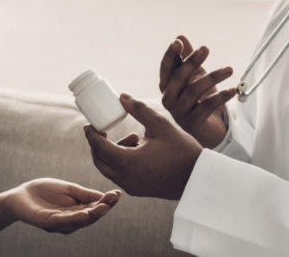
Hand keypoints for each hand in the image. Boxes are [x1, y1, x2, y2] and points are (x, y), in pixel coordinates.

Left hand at [2, 178, 119, 233]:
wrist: (19, 196)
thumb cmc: (44, 192)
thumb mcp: (68, 189)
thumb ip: (84, 193)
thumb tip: (104, 196)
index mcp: (77, 210)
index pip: (95, 207)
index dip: (107, 202)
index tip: (118, 193)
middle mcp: (71, 220)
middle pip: (91, 216)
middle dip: (103, 208)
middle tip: (114, 199)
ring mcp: (60, 223)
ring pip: (80, 220)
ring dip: (92, 214)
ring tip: (104, 206)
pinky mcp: (48, 223)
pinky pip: (63, 221)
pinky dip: (75, 218)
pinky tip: (84, 213)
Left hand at [83, 94, 204, 199]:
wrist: (199, 178)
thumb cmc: (182, 151)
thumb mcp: (160, 125)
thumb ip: (139, 110)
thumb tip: (121, 97)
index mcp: (127, 162)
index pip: (98, 147)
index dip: (91, 134)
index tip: (89, 123)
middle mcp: (125, 178)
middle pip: (99, 160)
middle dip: (98, 144)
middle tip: (103, 129)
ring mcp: (131, 186)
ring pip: (109, 168)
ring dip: (113, 152)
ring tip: (134, 137)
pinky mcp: (138, 190)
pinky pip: (120, 175)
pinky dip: (121, 162)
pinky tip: (138, 149)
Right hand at [158, 35, 236, 148]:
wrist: (208, 128)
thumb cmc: (199, 99)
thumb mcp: (195, 76)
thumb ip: (188, 58)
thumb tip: (180, 37)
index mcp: (166, 86)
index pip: (165, 68)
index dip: (170, 55)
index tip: (178, 42)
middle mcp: (168, 100)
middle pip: (179, 78)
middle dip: (192, 61)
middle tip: (206, 48)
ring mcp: (179, 113)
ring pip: (194, 90)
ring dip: (213, 77)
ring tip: (229, 69)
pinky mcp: (193, 123)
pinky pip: (207, 105)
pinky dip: (221, 96)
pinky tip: (233, 90)